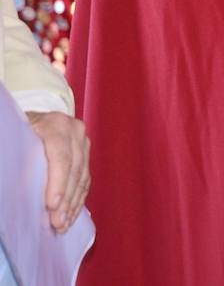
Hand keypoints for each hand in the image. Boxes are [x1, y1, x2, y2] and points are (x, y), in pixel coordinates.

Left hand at [25, 111, 89, 232]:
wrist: (28, 122)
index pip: (61, 156)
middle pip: (74, 169)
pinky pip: (85, 179)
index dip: (58, 183)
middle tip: (57, 222)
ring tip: (63, 224)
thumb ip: (19, 160)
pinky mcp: (85, 153)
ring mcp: (82, 141)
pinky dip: (78, 199)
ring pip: (82, 177)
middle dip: (66, 199)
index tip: (51, 206)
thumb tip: (19, 184)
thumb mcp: (14, 140)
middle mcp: (74, 131)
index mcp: (55, 124)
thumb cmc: (17, 132)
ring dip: (73, 204)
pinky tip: (70, 214)